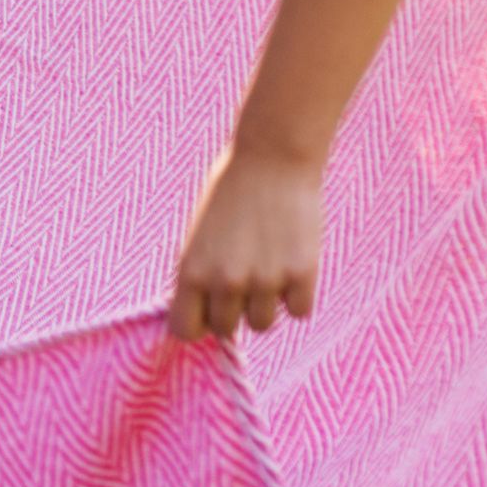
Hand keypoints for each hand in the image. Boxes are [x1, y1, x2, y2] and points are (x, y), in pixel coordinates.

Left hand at [167, 141, 324, 342]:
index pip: (184, 330)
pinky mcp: (302, 275)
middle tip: (245, 277)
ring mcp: (265, 281)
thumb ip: (201, 277)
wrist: (273, 156)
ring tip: (269, 265)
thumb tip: (206, 320)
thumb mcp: (200, 235)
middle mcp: (225, 281)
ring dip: (267, 303)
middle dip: (234, 310)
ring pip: (263, 324)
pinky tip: (294, 263)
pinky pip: (299, 311)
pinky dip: (298, 294)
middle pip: (227, 329)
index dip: (198, 324)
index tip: (208, 311)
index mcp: (191, 270)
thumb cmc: (231, 192)